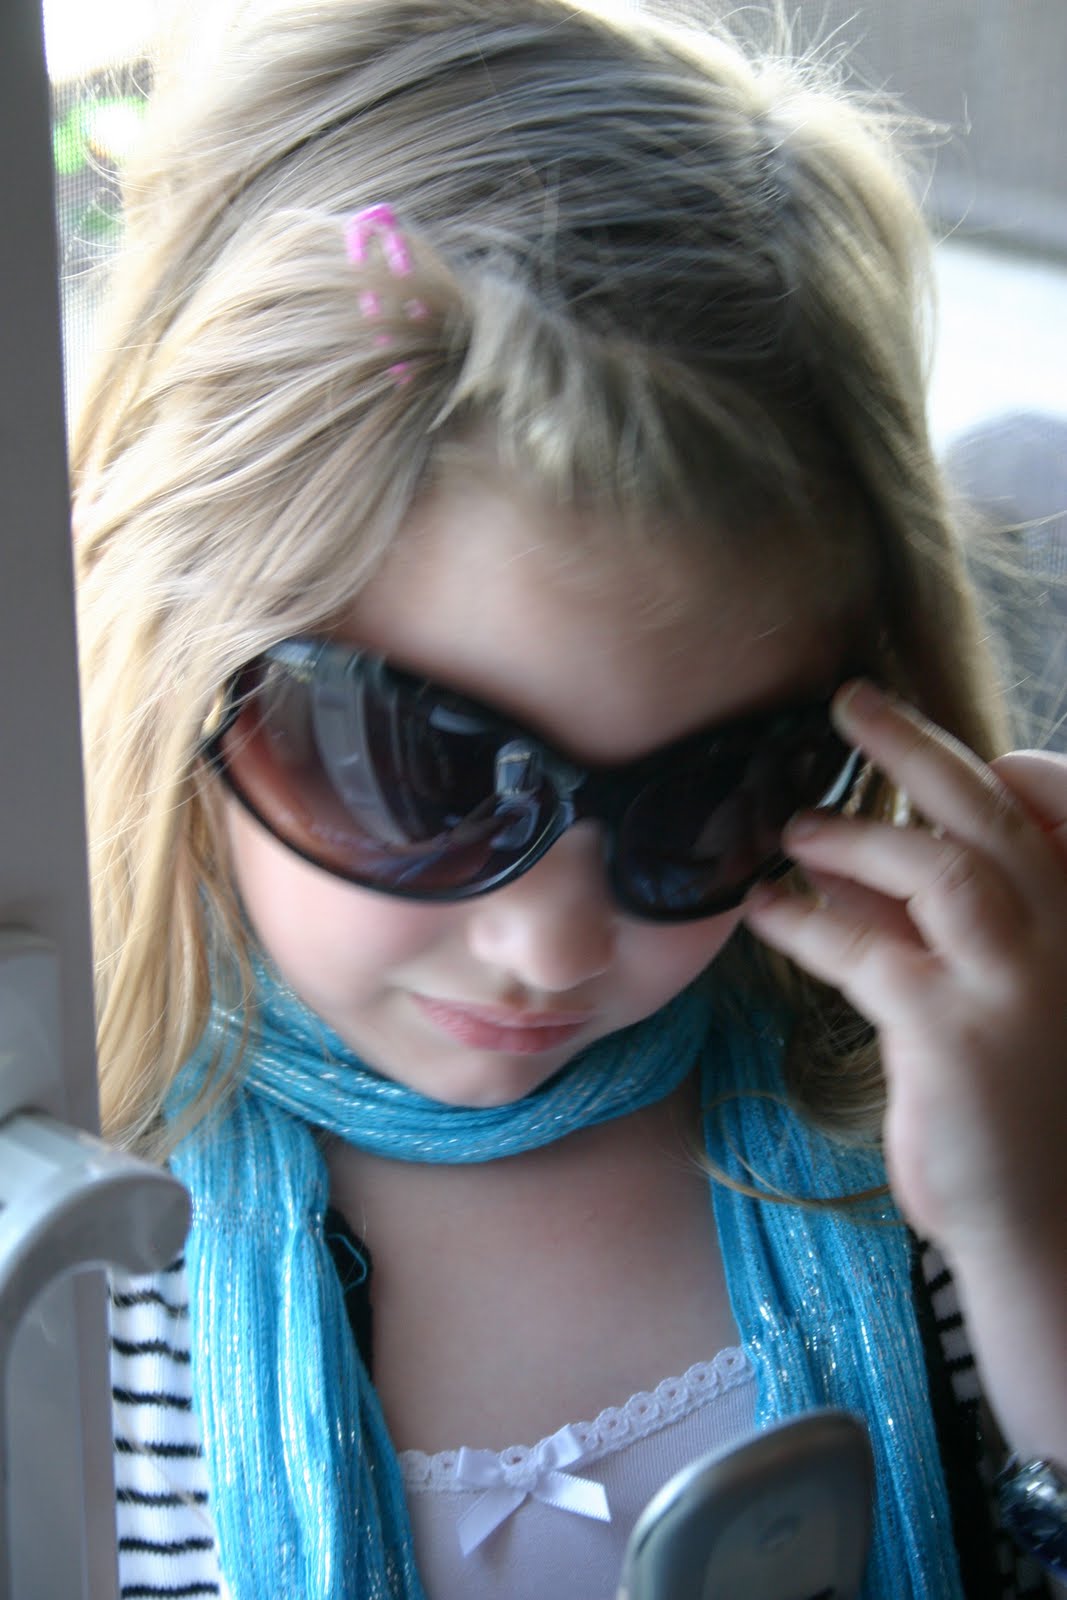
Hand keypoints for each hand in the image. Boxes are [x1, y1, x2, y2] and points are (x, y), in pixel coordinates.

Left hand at [742, 680, 1066, 1268]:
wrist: (1046, 1226)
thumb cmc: (1012, 1108)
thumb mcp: (971, 994)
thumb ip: (916, 923)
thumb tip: (835, 854)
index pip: (1047, 807)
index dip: (988, 766)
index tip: (917, 748)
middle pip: (991, 813)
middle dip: (915, 744)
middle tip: (847, 700)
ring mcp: (1022, 984)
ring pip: (942, 867)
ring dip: (857, 834)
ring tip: (791, 826)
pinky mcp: (960, 1034)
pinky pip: (872, 950)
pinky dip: (809, 921)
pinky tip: (765, 911)